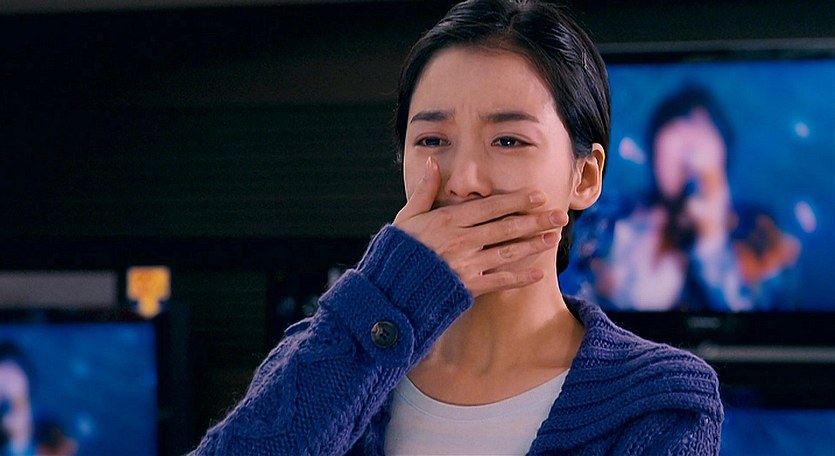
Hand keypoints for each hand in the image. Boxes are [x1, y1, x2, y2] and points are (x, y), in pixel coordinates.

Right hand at [394, 157, 566, 297]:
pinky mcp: (467, 287)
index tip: (538, 196)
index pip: (490, 207)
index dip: (517, 201)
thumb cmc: (397, 250)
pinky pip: (499, 281)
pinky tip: (539, 273)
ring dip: (534, 245)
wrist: (389, 289)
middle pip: (506, 227)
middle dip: (536, 221)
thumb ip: (424, 191)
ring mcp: (466, 264)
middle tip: (560, 215)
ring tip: (554, 238)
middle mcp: (461, 240)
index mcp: (448, 220)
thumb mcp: (407, 217)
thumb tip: (434, 162)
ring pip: (508, 252)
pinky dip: (520, 278)